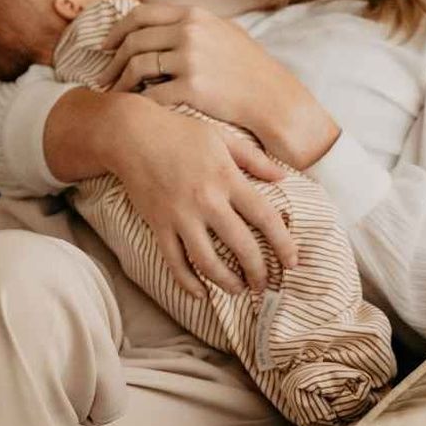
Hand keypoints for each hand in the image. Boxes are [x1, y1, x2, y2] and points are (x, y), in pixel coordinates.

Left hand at [96, 3, 339, 168]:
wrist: (274, 98)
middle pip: (133, 41)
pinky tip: (135, 108)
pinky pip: (152, 93)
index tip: (105, 45)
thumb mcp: (224, 33)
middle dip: (112, 60)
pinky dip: (138, 101)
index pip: (141, 15)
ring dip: (119, 82)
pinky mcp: (193, 88)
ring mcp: (191, 59)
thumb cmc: (250, 70)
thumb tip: (161, 23)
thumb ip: (194, 25)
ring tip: (113, 94)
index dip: (117, 30)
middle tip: (102, 76)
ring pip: (137, 67)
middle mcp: (191, 32)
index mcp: (195, 15)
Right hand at [107, 97, 297, 298]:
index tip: (292, 261)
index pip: (265, 217)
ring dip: (227, 282)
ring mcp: (181, 216)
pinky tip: (201, 293)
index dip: (283, 243)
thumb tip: (283, 177)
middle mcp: (207, 201)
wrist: (133, 134)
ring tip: (238, 290)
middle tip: (265, 284)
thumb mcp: (223, 138)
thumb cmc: (181, 132)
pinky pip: (174, 262)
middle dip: (258, 271)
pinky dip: (188, 282)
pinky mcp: (158, 225)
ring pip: (208, 262)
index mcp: (228, 178)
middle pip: (242, 246)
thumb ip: (254, 159)